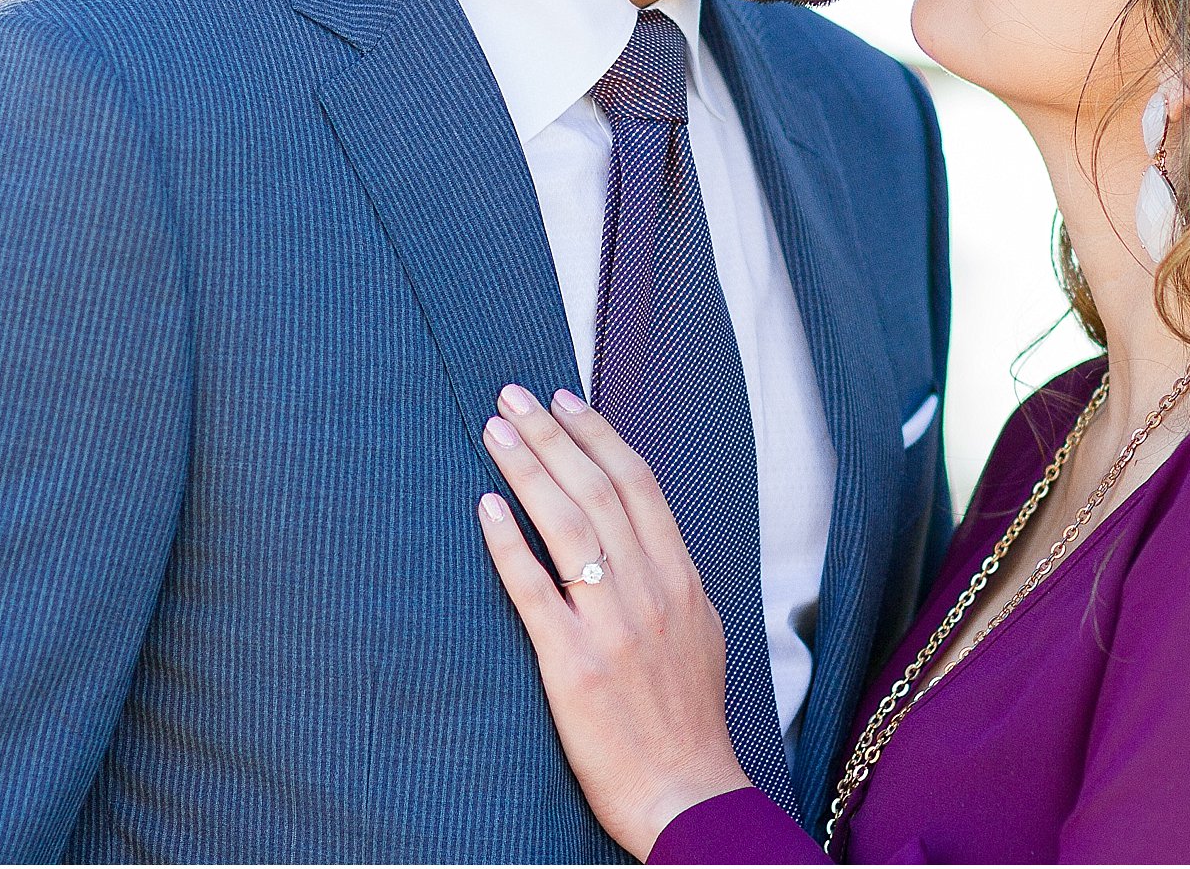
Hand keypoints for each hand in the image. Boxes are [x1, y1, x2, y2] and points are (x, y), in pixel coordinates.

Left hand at [476, 384, 751, 859]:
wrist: (685, 792)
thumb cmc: (688, 717)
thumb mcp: (702, 632)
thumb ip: (672, 578)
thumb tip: (643, 533)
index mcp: (682, 579)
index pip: (638, 484)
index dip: (598, 434)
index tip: (563, 399)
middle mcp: (650, 591)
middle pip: (598, 489)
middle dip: (552, 434)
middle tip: (513, 397)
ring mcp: (611, 626)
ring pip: (568, 525)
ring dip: (529, 469)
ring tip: (496, 432)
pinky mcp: (572, 665)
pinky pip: (534, 590)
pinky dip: (509, 543)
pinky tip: (486, 507)